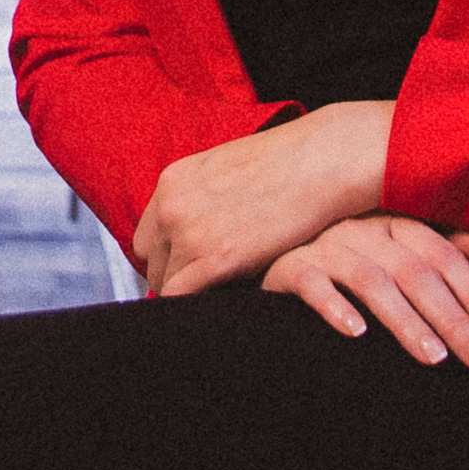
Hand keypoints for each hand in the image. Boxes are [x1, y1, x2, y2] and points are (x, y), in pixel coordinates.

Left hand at [134, 101, 390, 297]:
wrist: (320, 161)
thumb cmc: (288, 165)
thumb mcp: (227, 171)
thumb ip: (203, 199)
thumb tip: (201, 229)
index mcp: (172, 181)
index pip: (147, 234)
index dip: (167, 255)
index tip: (186, 268)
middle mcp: (171, 206)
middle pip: (150, 261)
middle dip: (173, 275)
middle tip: (205, 286)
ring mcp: (189, 233)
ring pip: (164, 284)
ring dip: (189, 292)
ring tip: (219, 295)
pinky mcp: (216, 260)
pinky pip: (181, 297)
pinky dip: (194, 307)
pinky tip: (219, 307)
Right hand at [262, 219, 468, 364]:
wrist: (270, 247)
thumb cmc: (342, 255)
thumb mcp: (390, 246)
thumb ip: (435, 247)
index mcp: (392, 222)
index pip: (443, 254)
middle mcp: (361, 227)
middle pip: (416, 272)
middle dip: (452, 319)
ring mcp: (323, 244)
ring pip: (372, 281)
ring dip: (406, 322)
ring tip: (433, 358)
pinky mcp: (288, 265)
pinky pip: (312, 283)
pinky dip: (336, 307)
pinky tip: (358, 334)